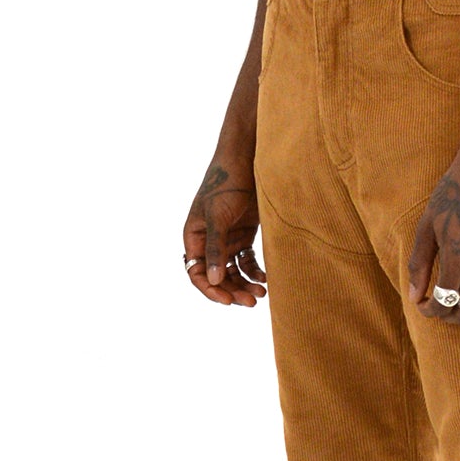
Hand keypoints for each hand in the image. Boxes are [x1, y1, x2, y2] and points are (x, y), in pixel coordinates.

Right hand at [183, 150, 267, 306]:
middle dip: (232, 290)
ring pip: (233, 270)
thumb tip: (213, 280)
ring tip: (261, 293)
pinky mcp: (244, 233)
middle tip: (251, 301)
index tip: (228, 300)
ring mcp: (227, 238)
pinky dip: (255, 271)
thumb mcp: (218, 216)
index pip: (196, 272)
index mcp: (194, 236)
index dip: (210, 289)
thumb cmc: (227, 183)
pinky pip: (247, 260)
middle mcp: (208, 240)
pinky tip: (266, 278)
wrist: (248, 159)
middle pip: (216, 275)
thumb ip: (215, 248)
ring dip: (244, 283)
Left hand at [407, 149, 459, 321]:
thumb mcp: (427, 227)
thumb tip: (414, 296)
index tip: (422, 305)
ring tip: (457, 307)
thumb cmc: (451, 196)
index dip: (430, 310)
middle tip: (437, 309)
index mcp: (457, 258)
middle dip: (449, 316)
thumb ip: (420, 264)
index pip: (443, 301)